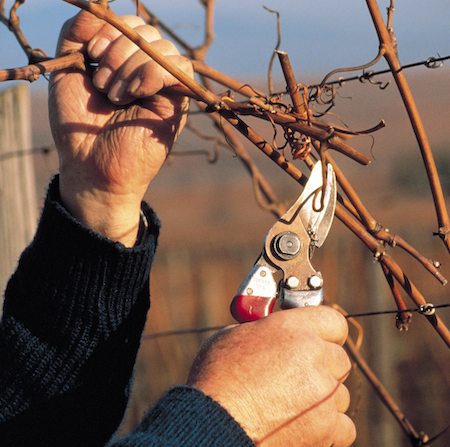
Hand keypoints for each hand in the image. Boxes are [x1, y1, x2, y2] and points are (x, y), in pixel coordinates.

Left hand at [48, 8, 192, 245]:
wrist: (91, 165)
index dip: (110, 30)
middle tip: (102, 84)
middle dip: (118, 51)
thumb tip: (96, 5)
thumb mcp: (67, 70)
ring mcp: (164, 87)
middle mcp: (146, 71)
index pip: (130, 24)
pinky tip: (134, 94)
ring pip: (162, 48)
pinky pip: (177, 69)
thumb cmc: (77, 124)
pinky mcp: (177, 104)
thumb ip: (76, 33)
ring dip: (132, 66)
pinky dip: (151, 73)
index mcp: (123, 61)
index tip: (91, 56)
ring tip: (115, 96)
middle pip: (147, 32)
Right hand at [188, 306, 355, 446]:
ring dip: (323, 397)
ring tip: (290, 403)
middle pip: (339, 358)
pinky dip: (327, 427)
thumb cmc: (216, 379)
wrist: (213, 424)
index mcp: (292, 328)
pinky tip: (301, 424)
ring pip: (340, 392)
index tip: (319, 339)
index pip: (333, 321)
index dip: (325, 331)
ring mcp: (324, 392)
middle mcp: (313, 355)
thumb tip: (272, 330)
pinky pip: (343, 425)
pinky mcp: (327, 427)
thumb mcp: (233, 336)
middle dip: (322, 365)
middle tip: (299, 375)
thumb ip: (263, 330)